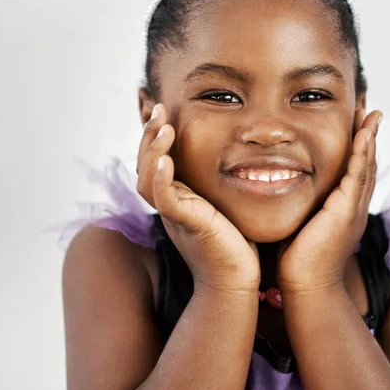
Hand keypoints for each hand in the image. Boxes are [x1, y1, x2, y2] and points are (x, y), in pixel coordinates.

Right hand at [136, 104, 260, 292]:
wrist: (237, 281)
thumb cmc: (238, 244)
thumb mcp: (228, 204)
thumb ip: (225, 182)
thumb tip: (244, 157)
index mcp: (179, 198)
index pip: (158, 160)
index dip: (156, 136)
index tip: (165, 109)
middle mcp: (171, 205)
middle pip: (144, 165)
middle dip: (149, 134)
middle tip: (158, 107)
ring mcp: (174, 216)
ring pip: (146, 179)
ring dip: (152, 150)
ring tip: (163, 125)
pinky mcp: (185, 225)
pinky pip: (163, 199)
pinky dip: (160, 178)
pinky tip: (165, 160)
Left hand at [277, 109, 381, 293]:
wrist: (305, 287)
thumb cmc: (297, 259)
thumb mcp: (301, 222)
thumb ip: (300, 203)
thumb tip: (280, 185)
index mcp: (344, 209)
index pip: (354, 170)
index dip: (358, 146)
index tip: (356, 122)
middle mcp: (354, 207)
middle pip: (366, 164)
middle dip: (369, 135)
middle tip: (371, 110)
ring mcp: (353, 209)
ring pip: (366, 166)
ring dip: (370, 137)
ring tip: (373, 113)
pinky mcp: (346, 212)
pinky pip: (358, 176)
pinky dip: (362, 153)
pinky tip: (364, 134)